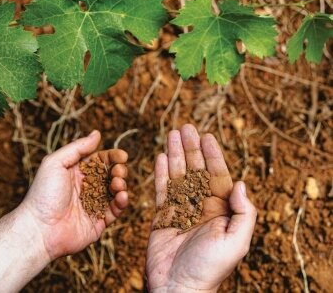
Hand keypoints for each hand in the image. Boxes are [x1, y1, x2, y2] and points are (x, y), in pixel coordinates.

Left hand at [20, 130, 128, 260]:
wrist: (38, 230)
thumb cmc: (43, 194)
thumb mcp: (56, 163)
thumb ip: (77, 147)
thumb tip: (97, 133)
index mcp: (77, 172)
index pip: (100, 160)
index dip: (112, 157)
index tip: (122, 155)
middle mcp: (87, 187)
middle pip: (110, 174)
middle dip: (119, 170)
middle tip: (119, 171)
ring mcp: (93, 204)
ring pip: (115, 191)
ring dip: (121, 184)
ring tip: (118, 184)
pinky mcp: (98, 222)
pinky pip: (115, 211)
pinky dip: (122, 202)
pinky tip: (121, 196)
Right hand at [146, 124, 256, 291]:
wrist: (178, 287)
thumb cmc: (209, 268)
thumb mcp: (236, 241)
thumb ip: (243, 212)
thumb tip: (240, 183)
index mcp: (219, 210)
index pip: (217, 175)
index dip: (212, 154)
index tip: (207, 136)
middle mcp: (200, 205)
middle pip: (195, 169)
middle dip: (191, 147)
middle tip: (185, 127)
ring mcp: (180, 208)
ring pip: (177, 175)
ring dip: (175, 154)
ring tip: (172, 134)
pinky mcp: (162, 215)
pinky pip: (161, 189)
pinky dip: (161, 172)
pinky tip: (162, 157)